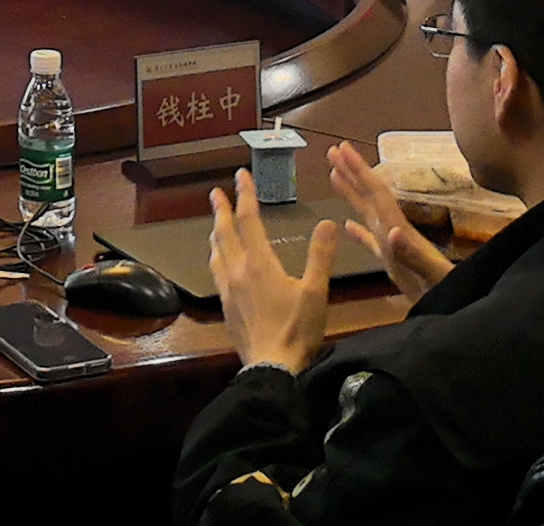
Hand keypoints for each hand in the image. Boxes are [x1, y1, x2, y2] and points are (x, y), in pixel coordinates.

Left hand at [208, 169, 339, 373]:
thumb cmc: (297, 330)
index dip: (245, 195)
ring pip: (216, 253)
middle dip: (221, 210)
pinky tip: (220, 263)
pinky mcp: (226, 308)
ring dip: (216, 233)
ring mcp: (228, 290)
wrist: (272, 369)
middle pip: (225, 233)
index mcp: (259, 263)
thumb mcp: (316, 292)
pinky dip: (216, 256)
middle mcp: (237, 271)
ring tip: (217, 224)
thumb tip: (327, 222)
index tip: (240, 175)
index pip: (249, 220)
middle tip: (216, 193)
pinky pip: (216, 272)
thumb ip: (320, 256)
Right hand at [327, 139, 455, 294]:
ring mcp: (395, 248)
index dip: (360, 171)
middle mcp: (396, 234)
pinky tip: (347, 226)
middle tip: (334, 150)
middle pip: (371, 197)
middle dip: (353, 173)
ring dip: (352, 194)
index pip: (377, 195)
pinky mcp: (395, 266)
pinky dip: (358, 232)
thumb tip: (391, 231)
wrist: (464, 308)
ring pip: (368, 214)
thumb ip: (412, 254)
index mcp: (402, 233)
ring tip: (335, 175)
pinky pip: (371, 243)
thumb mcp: (433, 276)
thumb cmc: (449, 293)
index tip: (342, 149)